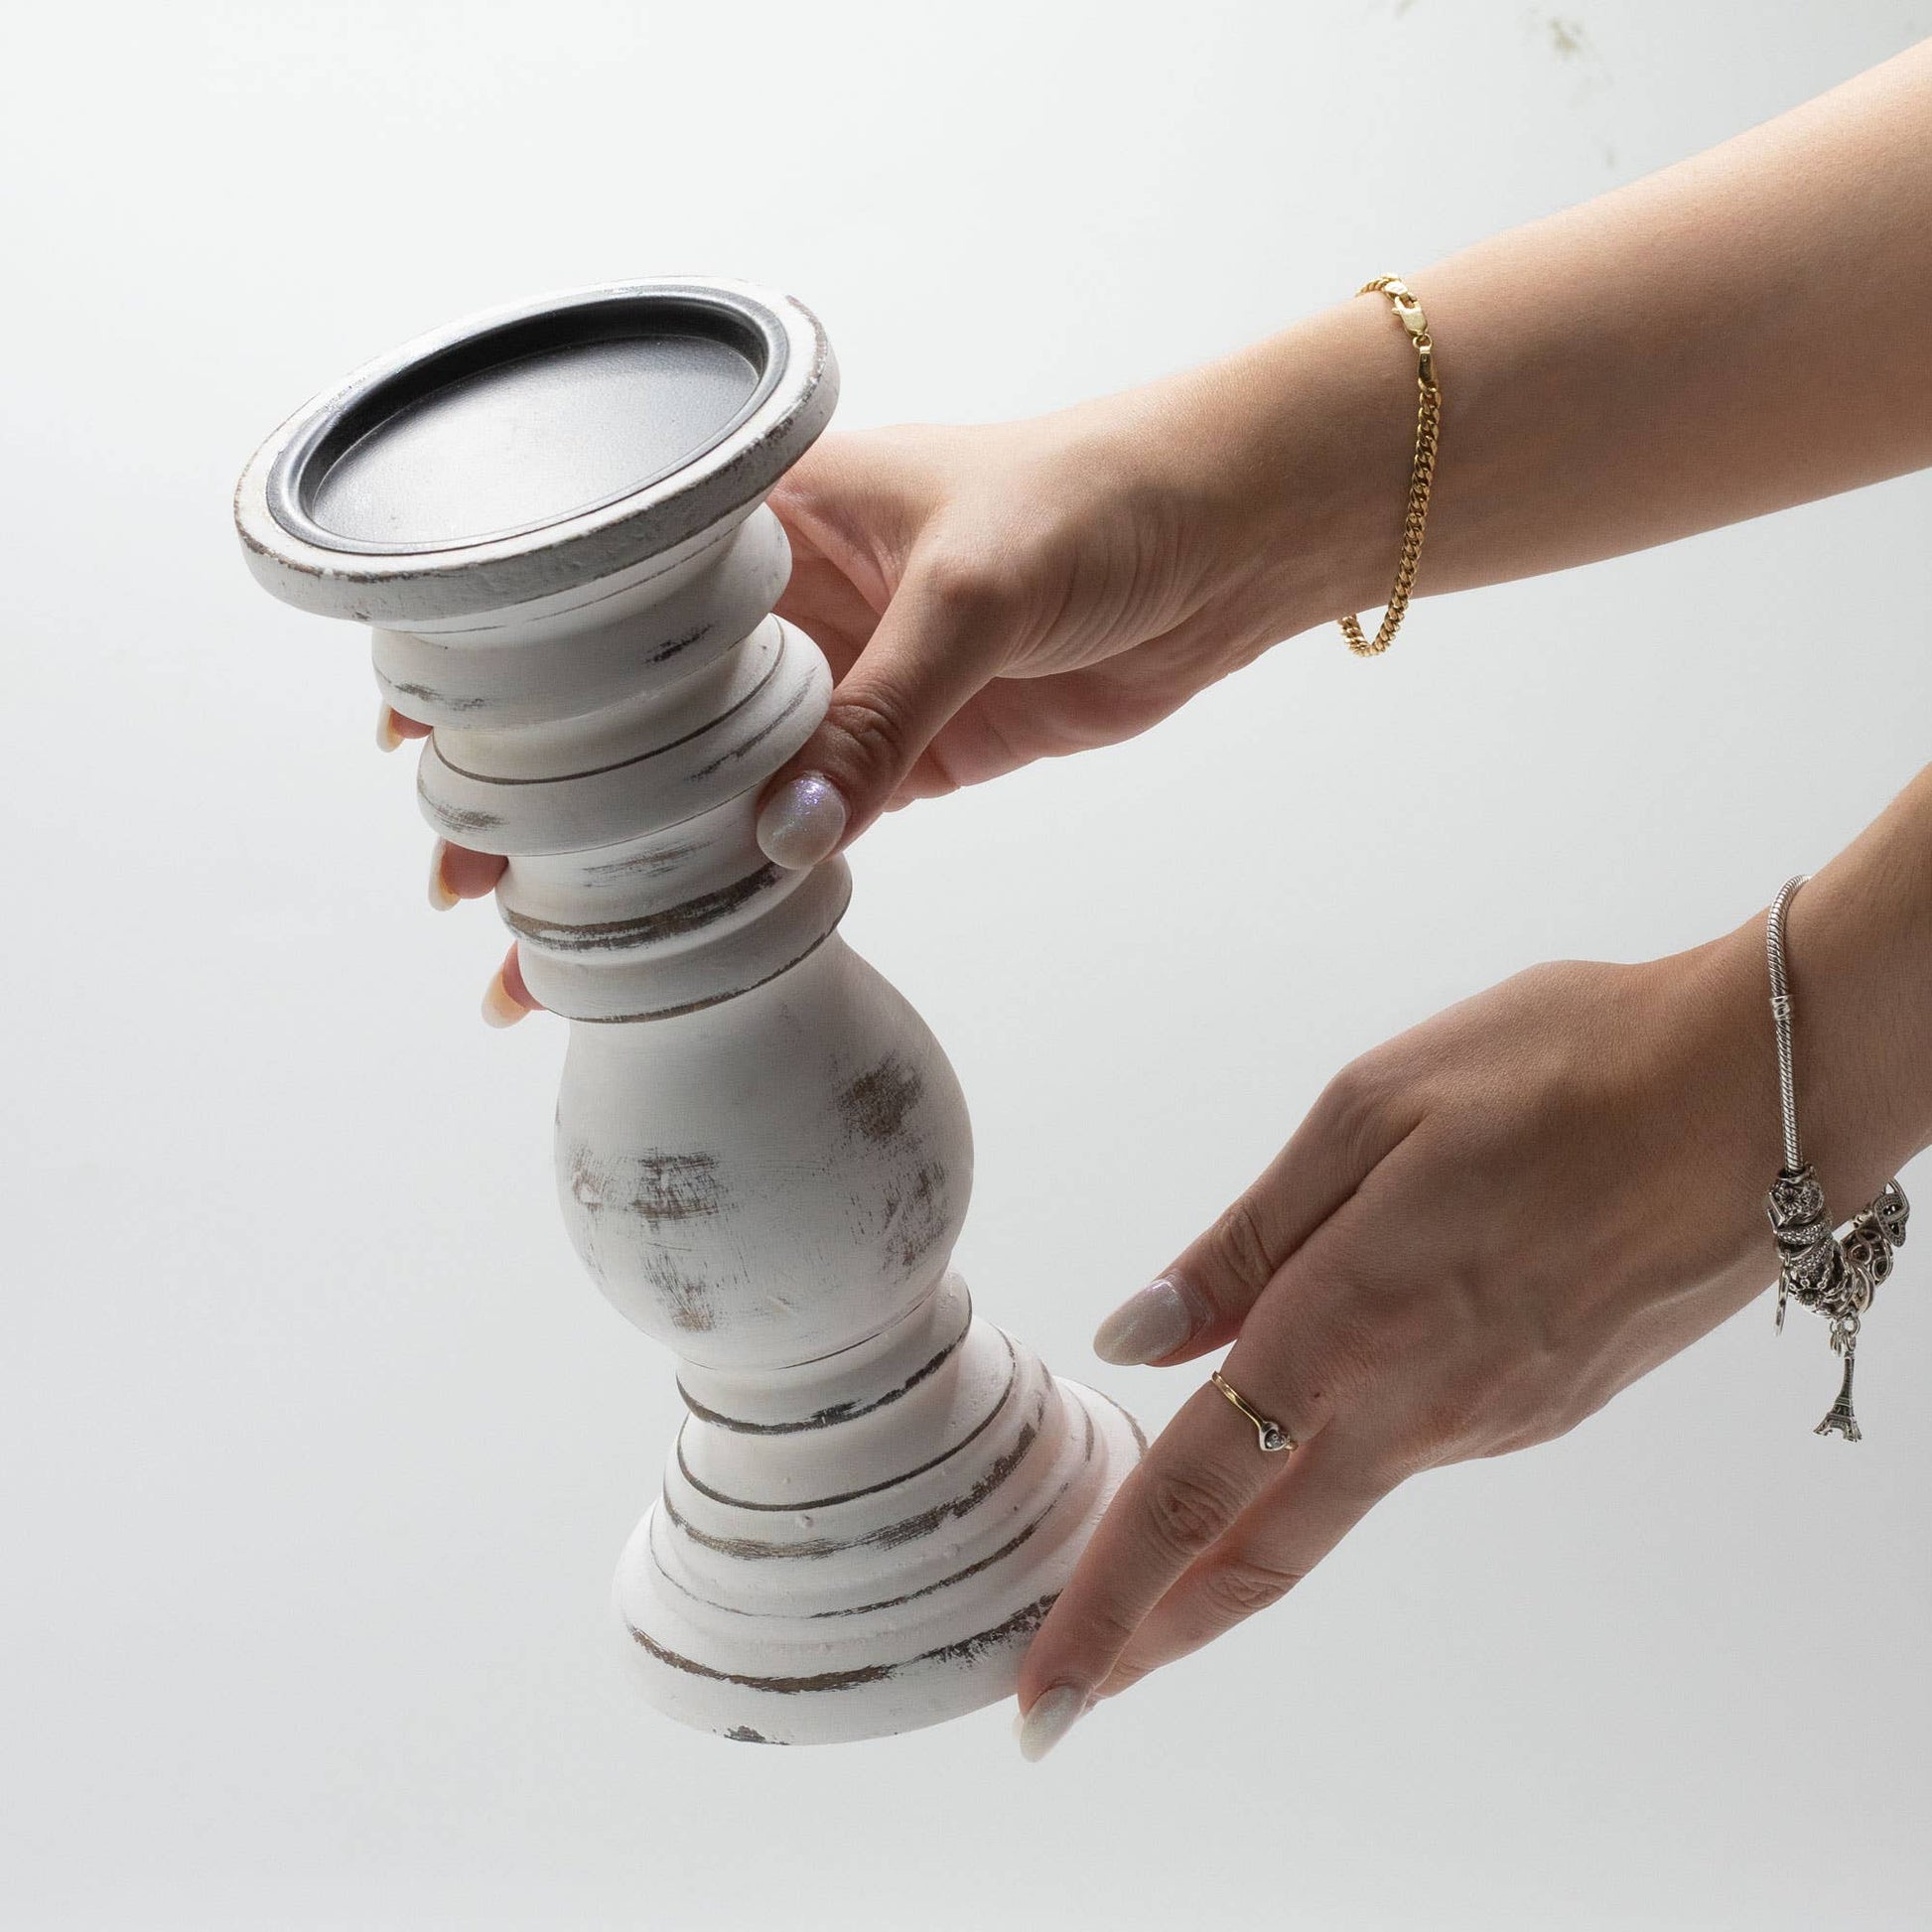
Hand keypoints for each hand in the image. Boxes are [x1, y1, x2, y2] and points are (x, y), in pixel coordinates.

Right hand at [385, 362, 1363, 1018]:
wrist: (1234, 537)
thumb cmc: (1105, 497)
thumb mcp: (980, 587)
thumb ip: (879, 713)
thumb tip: (781, 841)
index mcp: (770, 510)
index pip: (604, 592)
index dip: (511, 669)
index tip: (425, 740)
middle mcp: (785, 598)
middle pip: (636, 705)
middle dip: (550, 789)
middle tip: (466, 880)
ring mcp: (840, 681)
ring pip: (708, 781)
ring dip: (636, 857)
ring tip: (542, 946)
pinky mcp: (903, 753)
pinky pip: (805, 824)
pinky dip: (748, 881)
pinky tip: (682, 939)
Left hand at [1012, 924, 1794, 1759]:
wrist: (1764, 1097)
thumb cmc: (1560, 1065)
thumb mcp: (1370, 1110)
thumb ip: (1248, 1238)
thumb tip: (1138, 1330)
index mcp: (1347, 1315)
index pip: (1193, 1490)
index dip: (1110, 1598)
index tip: (1048, 1691)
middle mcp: (1416, 1400)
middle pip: (1262, 1552)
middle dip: (1159, 1632)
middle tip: (1074, 1696)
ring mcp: (1490, 1418)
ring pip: (1336, 1499)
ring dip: (1243, 1540)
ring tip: (1168, 1541)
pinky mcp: (1545, 1407)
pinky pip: (1413, 1444)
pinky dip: (1341, 1458)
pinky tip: (1327, 1402)